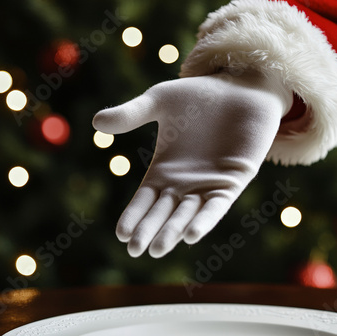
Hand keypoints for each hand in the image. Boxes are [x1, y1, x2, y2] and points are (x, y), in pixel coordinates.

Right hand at [93, 70, 291, 257]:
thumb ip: (131, 114)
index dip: (134, 216)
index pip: (144, 200)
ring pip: (188, 214)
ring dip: (174, 231)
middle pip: (162, 213)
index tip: (121, 234)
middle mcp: (185, 183)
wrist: (241, 86)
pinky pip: (217, 206)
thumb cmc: (200, 94)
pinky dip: (205, 220)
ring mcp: (209, 184)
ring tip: (157, 249)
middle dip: (149, 230)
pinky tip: (191, 235)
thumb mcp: (160, 102)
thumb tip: (95, 124)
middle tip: (135, 250)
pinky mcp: (234, 181)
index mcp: (165, 170)